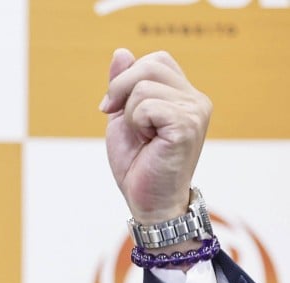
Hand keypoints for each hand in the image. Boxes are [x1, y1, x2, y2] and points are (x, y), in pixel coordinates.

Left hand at [101, 48, 210, 225]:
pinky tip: (148, 141)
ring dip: (129, 115)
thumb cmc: (138, 165)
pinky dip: (135, 123)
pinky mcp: (187, 125)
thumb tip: (121, 52)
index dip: (127, 79)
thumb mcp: (122, 118)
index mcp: (184, 95)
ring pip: (143, 87)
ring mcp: (195, 111)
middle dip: (121, 91)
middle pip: (149, 65)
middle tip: (120, 121)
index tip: (114, 108)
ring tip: (142, 137)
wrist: (149, 201)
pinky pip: (147, 105)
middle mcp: (196, 99)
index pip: (155, 60)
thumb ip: (123, 86)